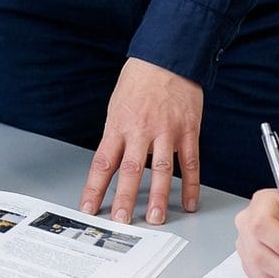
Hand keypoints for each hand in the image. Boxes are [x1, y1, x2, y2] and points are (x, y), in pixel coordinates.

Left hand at [79, 56, 202, 224]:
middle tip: (122, 221)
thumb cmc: (139, 79)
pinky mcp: (188, 131)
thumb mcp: (117, 105)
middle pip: (131, 170)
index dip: (94, 187)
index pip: (103, 162)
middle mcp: (141, 131)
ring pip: (162, 170)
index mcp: (118, 125)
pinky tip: (189, 202)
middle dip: (125, 199)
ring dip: (159, 197)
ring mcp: (166, 132)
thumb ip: (117, 135)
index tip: (88, 207)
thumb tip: (112, 163)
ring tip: (156, 218)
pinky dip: (190, 185)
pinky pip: (190, 163)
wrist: (167, 56)